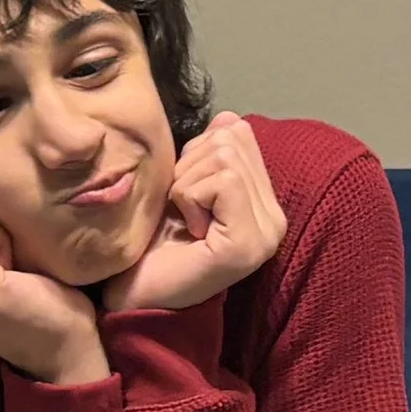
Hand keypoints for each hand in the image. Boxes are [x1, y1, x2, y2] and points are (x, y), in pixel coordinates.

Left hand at [104, 113, 285, 312]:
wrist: (134, 294)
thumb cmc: (152, 243)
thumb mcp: (181, 187)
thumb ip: (208, 154)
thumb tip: (228, 117)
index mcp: (265, 203)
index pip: (239, 133)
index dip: (196, 152)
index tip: (184, 194)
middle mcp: (276, 218)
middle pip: (232, 139)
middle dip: (189, 167)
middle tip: (181, 210)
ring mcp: (267, 233)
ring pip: (225, 158)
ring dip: (186, 185)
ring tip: (184, 221)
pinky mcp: (248, 243)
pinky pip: (221, 182)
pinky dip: (189, 198)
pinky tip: (188, 230)